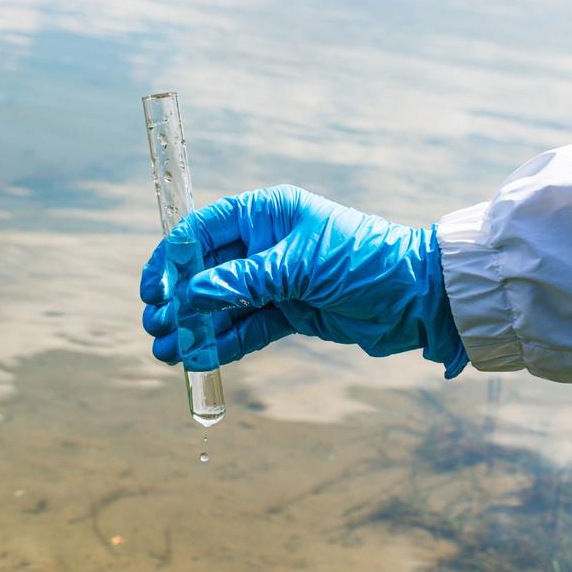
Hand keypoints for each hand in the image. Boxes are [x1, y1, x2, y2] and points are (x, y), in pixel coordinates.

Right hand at [139, 185, 466, 374]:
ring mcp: (278, 279)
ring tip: (165, 352)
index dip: (173, 259)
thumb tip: (189, 297)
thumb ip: (241, 282)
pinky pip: (247, 327)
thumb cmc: (361, 262)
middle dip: (180, 300)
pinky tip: (198, 358)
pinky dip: (224, 343)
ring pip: (224, 304)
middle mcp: (266, 242)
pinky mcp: (291, 312)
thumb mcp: (297, 267)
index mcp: (266, 213)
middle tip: (155, 327)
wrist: (417, 297)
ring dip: (195, 327)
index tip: (154, 290)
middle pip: (207, 271)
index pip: (203, 231)